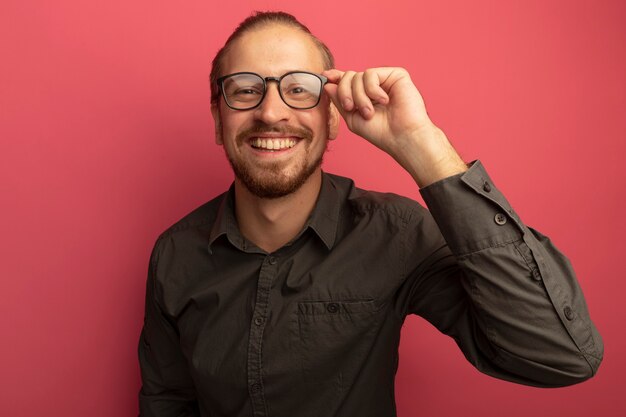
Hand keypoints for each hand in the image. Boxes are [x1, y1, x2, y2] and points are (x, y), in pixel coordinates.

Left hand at [323, 67, 466, 186]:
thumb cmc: (381, 132)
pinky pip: (371, 74)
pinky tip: (384, 101)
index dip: (335, 76)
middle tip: (351, 108)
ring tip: (370, 112)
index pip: (347, 81)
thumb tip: (328, 83)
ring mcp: (385, 79)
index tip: (325, 76)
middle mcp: (374, 85)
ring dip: (359, 97)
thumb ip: (340, 101)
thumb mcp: (352, 118)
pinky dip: (372, 90)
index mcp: (364, 95)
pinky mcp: (396, 74)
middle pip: (349, 76)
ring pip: (358, 76)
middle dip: (345, 92)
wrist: (402, 137)